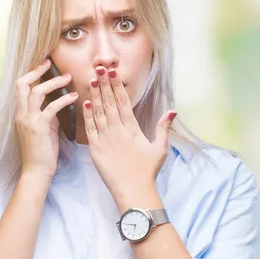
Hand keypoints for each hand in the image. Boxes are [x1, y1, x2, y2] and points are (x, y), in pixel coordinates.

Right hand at [15, 59, 78, 178]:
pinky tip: (74, 96)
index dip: (31, 74)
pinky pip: (51, 108)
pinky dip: (63, 99)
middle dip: (36, 71)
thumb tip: (56, 102)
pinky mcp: (39, 128)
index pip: (21, 87)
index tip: (44, 65)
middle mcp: (21, 114)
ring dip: (54, 82)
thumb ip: (47, 115)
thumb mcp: (44, 129)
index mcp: (21, 114)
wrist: (37, 171)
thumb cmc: (42, 152)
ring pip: (36, 92)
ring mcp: (28, 120)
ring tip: (69, 77)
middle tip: (50, 63)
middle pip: (22, 84)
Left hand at [82, 66, 176, 201]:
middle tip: (99, 68)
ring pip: (99, 112)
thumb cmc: (147, 171)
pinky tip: (86, 102)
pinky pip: (90, 128)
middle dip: (104, 84)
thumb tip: (173, 110)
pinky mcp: (96, 149)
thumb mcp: (160, 149)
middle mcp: (118, 131)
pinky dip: (88, 115)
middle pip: (110, 103)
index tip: (113, 72)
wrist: (133, 190)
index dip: (118, 86)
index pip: (124, 102)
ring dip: (95, 95)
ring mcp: (106, 139)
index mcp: (133, 129)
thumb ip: (163, 128)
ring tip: (91, 79)